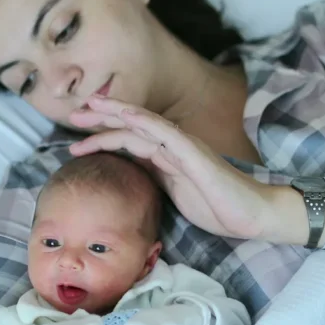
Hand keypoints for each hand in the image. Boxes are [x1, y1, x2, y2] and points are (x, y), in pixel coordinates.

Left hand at [69, 96, 296, 241]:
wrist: (251, 214)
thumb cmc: (217, 206)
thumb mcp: (176, 193)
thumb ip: (156, 180)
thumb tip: (132, 176)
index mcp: (168, 156)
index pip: (130, 138)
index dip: (104, 133)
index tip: (77, 137)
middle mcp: (174, 145)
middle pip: (132, 125)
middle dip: (101, 118)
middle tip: (73, 114)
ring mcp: (185, 147)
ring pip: (144, 124)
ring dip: (114, 115)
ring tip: (89, 109)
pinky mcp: (195, 155)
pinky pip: (167, 134)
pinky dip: (145, 122)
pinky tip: (127, 116)